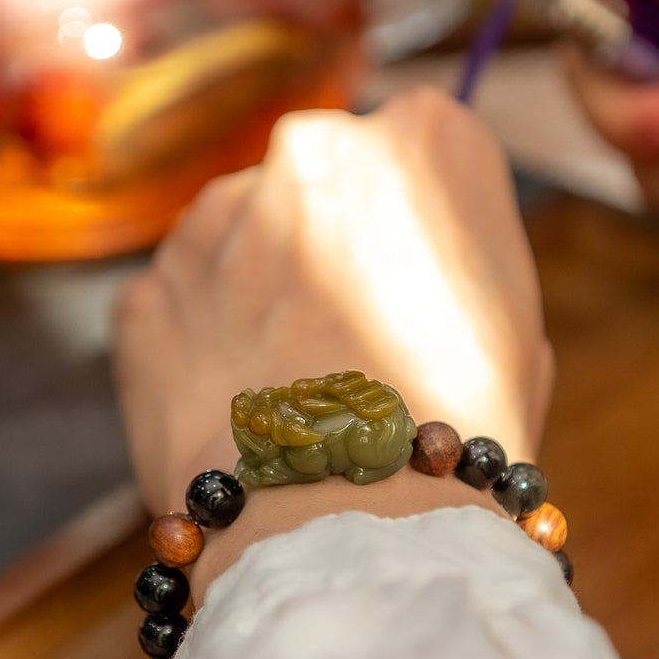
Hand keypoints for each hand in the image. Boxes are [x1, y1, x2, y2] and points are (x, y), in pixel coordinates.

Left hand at [113, 88, 552, 514]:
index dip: (417, 222)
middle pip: (320, 181)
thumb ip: (458, 259)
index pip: (420, 146)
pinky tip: (236, 411)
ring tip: (291, 389)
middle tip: (350, 339)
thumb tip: (416, 267)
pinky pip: (178, 306)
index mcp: (423, 140)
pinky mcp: (144, 290)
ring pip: (239, 237)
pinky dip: (200, 346)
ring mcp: (212, 217)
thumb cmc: (461, 426)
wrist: (347, 519)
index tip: (415, 279)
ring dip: (259, 290)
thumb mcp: (515, 326)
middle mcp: (309, 148)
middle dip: (330, 243)